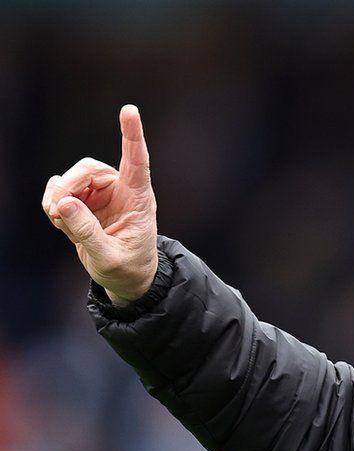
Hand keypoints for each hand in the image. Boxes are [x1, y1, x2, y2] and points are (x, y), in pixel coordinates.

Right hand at [42, 104, 158, 305]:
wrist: (124, 278)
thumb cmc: (127, 268)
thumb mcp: (108, 257)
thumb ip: (86, 232)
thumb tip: (64, 203)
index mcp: (139, 199)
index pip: (137, 161)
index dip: (132, 135)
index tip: (129, 110)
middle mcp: (120, 190)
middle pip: (89, 168)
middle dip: (70, 185)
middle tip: (59, 210)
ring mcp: (101, 194)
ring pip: (72, 177)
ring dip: (59, 196)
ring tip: (60, 222)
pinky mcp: (83, 201)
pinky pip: (60, 191)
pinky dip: (53, 204)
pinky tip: (60, 221)